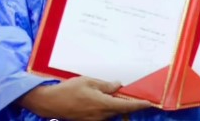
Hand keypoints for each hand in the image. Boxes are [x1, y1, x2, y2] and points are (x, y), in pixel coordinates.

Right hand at [18, 76, 150, 120]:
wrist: (49, 103)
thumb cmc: (68, 90)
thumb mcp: (89, 82)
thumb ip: (106, 85)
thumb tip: (119, 86)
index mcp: (103, 105)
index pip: (127, 106)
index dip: (140, 105)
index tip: (150, 103)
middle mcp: (101, 115)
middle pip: (121, 111)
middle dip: (130, 104)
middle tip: (137, 96)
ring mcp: (94, 120)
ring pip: (112, 113)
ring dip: (117, 106)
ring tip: (119, 95)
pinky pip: (103, 115)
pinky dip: (108, 108)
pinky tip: (106, 99)